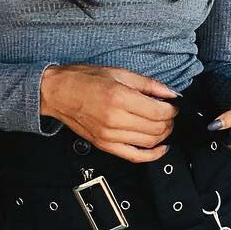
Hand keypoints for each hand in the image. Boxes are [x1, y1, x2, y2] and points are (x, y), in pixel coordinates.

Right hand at [40, 64, 179, 162]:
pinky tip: (161, 148)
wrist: (58, 93)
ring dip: (163, 135)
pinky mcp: (105, 145)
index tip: (173, 105)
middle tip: (168, 113)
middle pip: (156, 128)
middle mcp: (115, 119)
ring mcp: (109, 135)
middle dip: (169, 121)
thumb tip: (170, 93)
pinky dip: (152, 155)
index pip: (158, 112)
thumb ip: (148, 84)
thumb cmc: (84, 80)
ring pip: (149, 142)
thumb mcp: (119, 73)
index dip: (172, 109)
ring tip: (163, 125)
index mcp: (119, 98)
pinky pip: (134, 156)